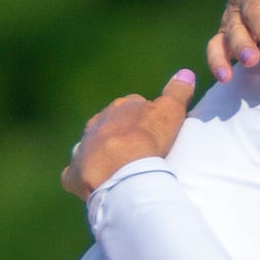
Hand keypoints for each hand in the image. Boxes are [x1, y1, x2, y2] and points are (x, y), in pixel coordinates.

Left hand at [61, 71, 195, 200]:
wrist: (122, 170)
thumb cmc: (148, 140)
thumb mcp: (170, 112)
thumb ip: (177, 93)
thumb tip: (186, 73)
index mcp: (121, 108)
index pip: (133, 107)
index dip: (144, 120)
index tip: (153, 133)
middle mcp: (97, 123)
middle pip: (109, 127)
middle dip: (120, 137)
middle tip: (136, 155)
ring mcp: (83, 147)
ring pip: (90, 148)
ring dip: (100, 157)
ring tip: (116, 172)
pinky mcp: (73, 173)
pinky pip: (74, 175)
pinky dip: (81, 179)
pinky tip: (92, 186)